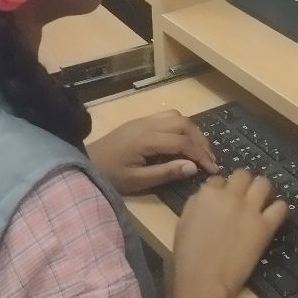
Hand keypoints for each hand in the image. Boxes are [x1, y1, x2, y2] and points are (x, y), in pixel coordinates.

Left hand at [88, 110, 219, 195]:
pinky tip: (183, 141)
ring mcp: (142, 120)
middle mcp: (146, 124)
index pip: (182, 142)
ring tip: (200, 149)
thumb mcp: (137, 181)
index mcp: (146, 139)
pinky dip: (181, 127)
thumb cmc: (109, 176)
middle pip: (183, 123)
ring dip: (191, 131)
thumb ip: (165, 173)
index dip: (200, 154)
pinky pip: (166, 117)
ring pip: (176, 116)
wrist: (84, 163)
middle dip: (200, 140)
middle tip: (210, 159)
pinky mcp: (139, 122)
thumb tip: (193, 167)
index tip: (213, 169)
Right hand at [171, 170, 288, 297]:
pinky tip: (273, 215)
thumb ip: (197, 203)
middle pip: (243, 174)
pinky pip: (280, 207)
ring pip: (264, 183)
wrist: (204, 280)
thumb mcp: (183, 221)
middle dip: (243, 182)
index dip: (222, 188)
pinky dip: (278, 208)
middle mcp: (231, 195)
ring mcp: (250, 209)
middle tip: (244, 195)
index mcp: (207, 193)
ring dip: (262, 189)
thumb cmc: (187, 255)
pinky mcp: (266, 226)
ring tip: (261, 200)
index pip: (219, 179)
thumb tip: (207, 197)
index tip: (223, 198)